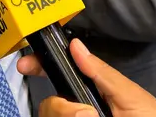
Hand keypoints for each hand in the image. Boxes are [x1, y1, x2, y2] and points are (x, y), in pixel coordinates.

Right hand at [19, 39, 155, 116]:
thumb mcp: (129, 94)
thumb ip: (101, 73)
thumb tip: (76, 46)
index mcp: (92, 92)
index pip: (61, 76)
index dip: (40, 68)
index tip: (26, 66)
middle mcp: (80, 111)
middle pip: (50, 105)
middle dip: (61, 107)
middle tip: (86, 115)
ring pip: (50, 116)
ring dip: (68, 116)